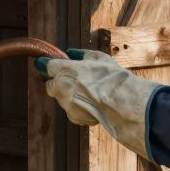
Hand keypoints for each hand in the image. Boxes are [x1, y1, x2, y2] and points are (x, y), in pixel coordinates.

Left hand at [34, 48, 161, 160]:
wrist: (123, 104)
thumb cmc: (113, 78)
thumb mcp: (99, 58)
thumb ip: (82, 54)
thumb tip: (72, 53)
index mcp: (65, 70)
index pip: (46, 65)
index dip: (47, 64)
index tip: (47, 64)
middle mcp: (61, 88)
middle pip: (50, 85)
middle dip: (57, 82)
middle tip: (71, 80)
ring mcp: (66, 104)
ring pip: (61, 98)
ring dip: (69, 95)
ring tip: (88, 93)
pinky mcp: (74, 117)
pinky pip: (71, 110)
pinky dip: (77, 107)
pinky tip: (91, 104)